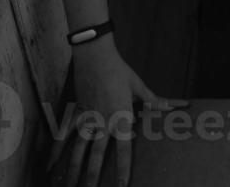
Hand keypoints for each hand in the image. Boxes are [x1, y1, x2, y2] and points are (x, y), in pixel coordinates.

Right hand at [60, 41, 183, 186]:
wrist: (96, 56)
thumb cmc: (120, 71)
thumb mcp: (139, 87)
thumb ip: (156, 101)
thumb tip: (180, 105)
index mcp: (121, 119)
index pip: (123, 151)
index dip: (123, 170)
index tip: (122, 186)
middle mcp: (103, 123)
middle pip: (96, 156)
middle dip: (92, 177)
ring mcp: (87, 119)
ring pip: (77, 150)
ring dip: (72, 169)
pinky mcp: (76, 112)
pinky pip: (63, 135)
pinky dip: (55, 151)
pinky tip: (49, 166)